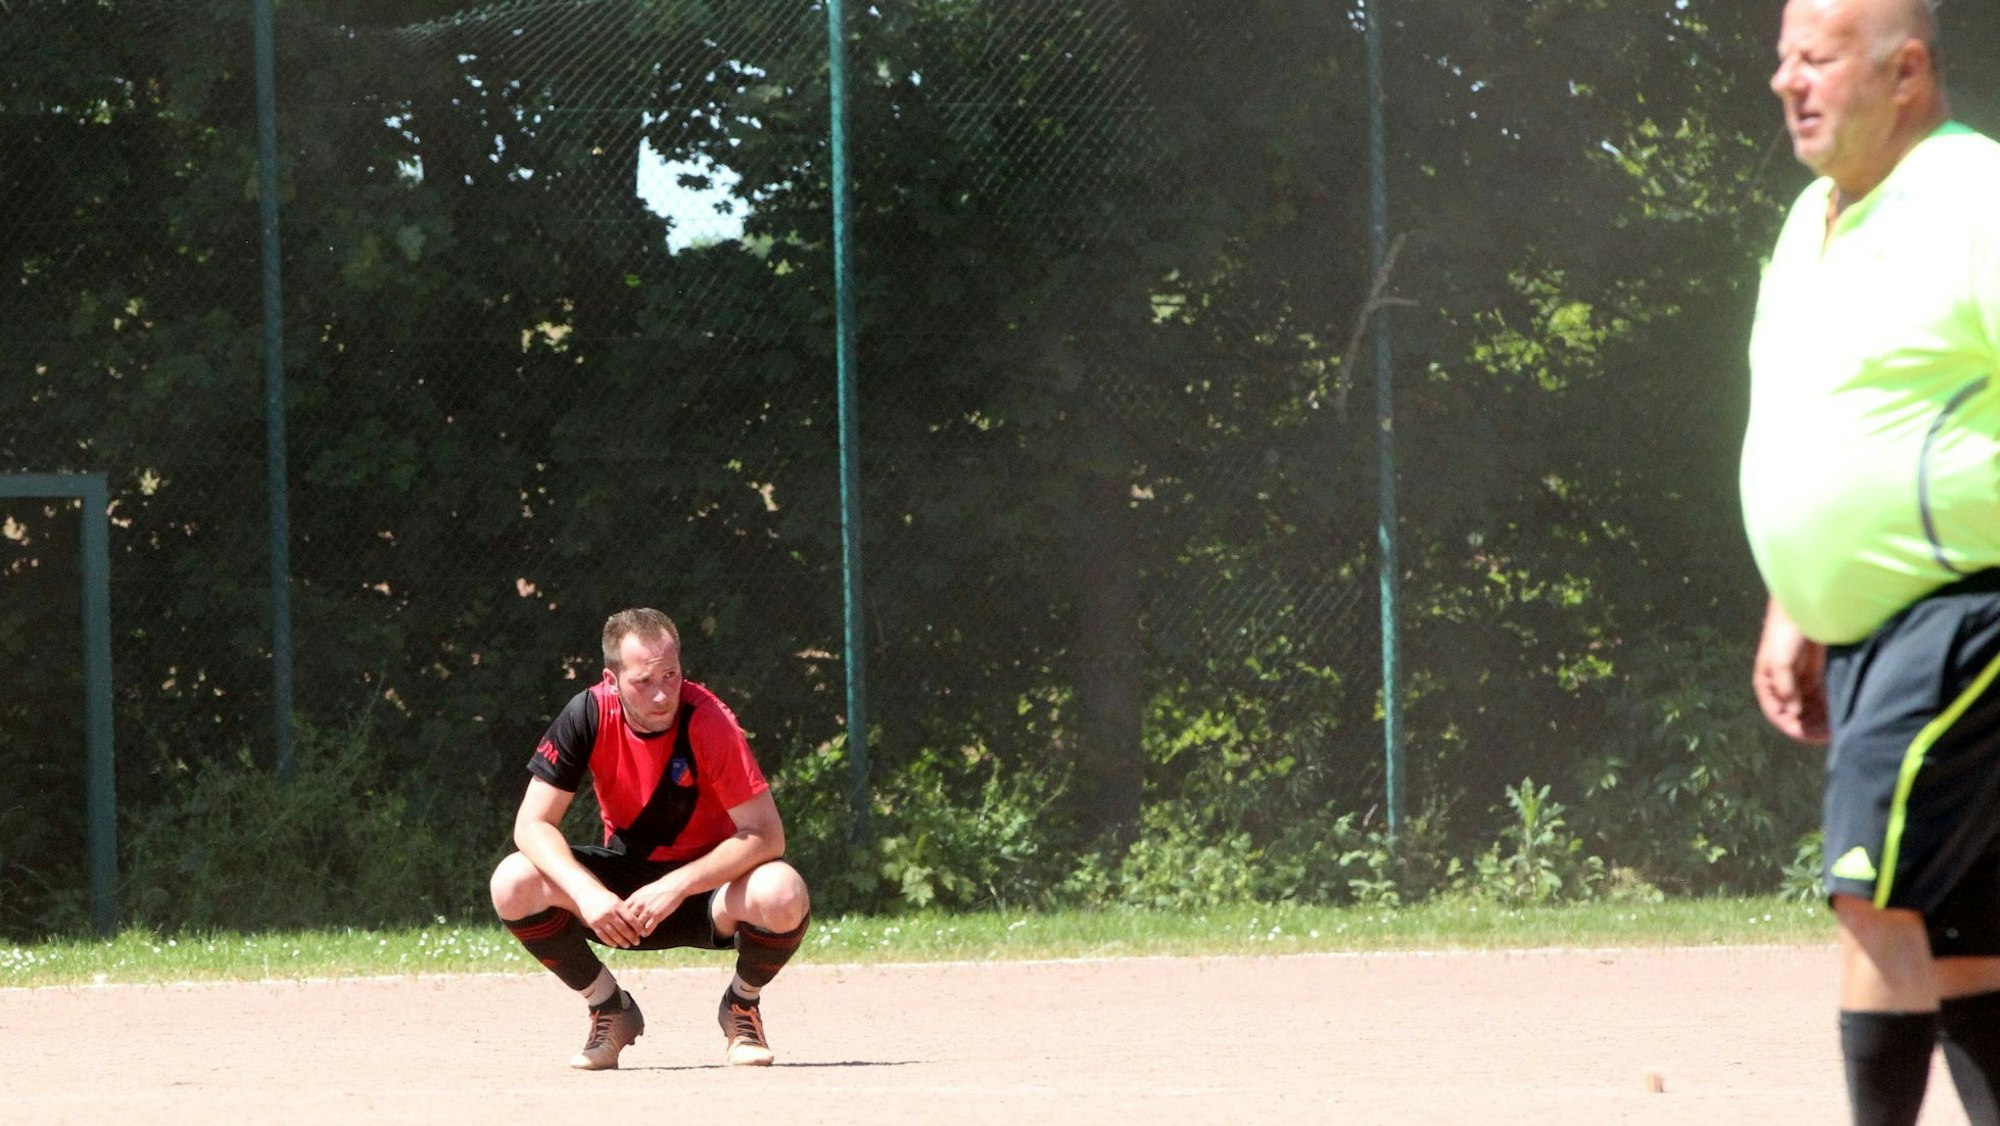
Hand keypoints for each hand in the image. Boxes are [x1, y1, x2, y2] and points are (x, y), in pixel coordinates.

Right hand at [575, 885, 646, 948]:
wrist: (586, 893)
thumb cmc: (604, 897)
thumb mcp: (616, 899)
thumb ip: (624, 910)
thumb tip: (635, 922)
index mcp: (617, 905)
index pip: (630, 918)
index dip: (637, 927)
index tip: (643, 933)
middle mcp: (609, 913)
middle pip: (623, 928)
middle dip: (631, 937)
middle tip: (637, 942)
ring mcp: (600, 919)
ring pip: (613, 934)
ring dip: (621, 941)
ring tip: (627, 945)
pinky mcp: (593, 924)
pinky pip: (603, 936)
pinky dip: (609, 942)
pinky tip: (615, 945)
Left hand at [624, 878, 688, 939]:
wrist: (673, 885)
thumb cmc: (657, 888)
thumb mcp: (642, 892)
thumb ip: (633, 901)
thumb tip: (625, 908)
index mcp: (634, 898)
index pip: (621, 913)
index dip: (620, 921)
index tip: (620, 926)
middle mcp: (639, 905)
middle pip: (626, 921)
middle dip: (626, 929)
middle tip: (625, 935)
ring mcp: (648, 910)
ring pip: (636, 927)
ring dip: (635, 933)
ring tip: (635, 937)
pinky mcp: (657, 915)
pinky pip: (647, 929)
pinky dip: (645, 933)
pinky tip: (645, 933)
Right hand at [1753, 599, 1829, 744]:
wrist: (1802, 608)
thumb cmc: (1784, 634)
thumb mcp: (1780, 663)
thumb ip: (1786, 689)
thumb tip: (1794, 713)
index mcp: (1767, 685)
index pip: (1778, 715)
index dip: (1793, 728)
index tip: (1811, 736)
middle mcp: (1782, 686)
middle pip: (1795, 714)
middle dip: (1810, 726)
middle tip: (1830, 735)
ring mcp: (1799, 680)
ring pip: (1809, 707)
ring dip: (1820, 718)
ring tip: (1838, 728)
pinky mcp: (1814, 672)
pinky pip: (1820, 696)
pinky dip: (1828, 706)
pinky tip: (1840, 714)